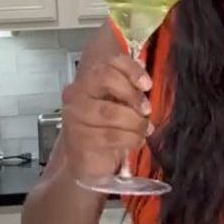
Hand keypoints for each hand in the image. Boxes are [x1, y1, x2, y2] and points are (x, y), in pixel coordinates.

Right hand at [60, 55, 151, 179]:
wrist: (85, 160)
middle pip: (106, 81)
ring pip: (112, 112)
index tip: (148, 84)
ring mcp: (76, 119)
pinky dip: (131, 139)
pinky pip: (113, 136)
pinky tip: (136, 141)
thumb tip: (145, 80)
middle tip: (146, 110)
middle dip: (133, 96)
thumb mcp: (117, 104)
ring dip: (135, 122)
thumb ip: (129, 89)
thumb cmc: (104, 126)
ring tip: (144, 129)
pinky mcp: (81, 141)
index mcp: (87, 81)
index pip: (109, 63)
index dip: (131, 70)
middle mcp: (76, 95)